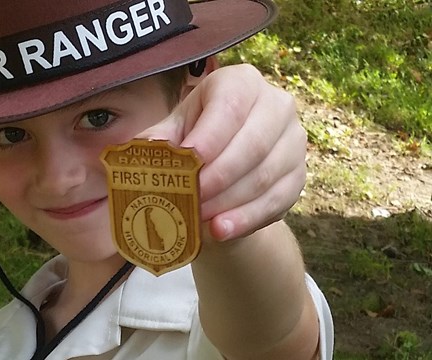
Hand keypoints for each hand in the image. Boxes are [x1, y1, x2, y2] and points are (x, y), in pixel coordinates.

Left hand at [136, 63, 306, 240]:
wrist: (227, 166)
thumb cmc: (196, 138)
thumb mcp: (174, 131)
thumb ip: (159, 139)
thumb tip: (143, 150)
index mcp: (240, 82)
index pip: (230, 106)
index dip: (209, 137)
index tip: (188, 164)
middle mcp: (275, 104)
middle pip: (252, 143)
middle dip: (218, 176)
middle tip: (189, 199)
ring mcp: (293, 140)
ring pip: (265, 175)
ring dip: (229, 201)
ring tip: (198, 218)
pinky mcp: (299, 174)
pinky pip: (278, 200)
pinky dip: (246, 218)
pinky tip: (221, 230)